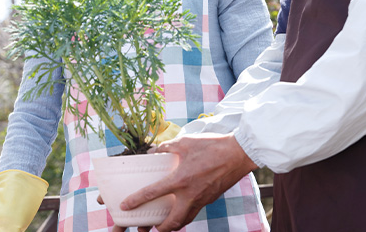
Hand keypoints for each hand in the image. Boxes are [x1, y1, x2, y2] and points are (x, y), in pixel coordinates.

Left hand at [113, 133, 257, 231]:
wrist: (239, 153)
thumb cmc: (212, 145)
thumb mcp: (185, 141)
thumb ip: (167, 147)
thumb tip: (155, 150)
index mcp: (180, 180)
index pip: (152, 193)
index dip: (136, 201)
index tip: (125, 206)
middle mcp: (190, 194)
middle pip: (173, 222)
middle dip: (161, 229)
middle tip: (152, 227)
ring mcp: (203, 199)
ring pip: (186, 220)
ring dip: (175, 224)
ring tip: (166, 223)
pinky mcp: (211, 198)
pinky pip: (196, 210)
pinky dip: (187, 213)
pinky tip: (183, 207)